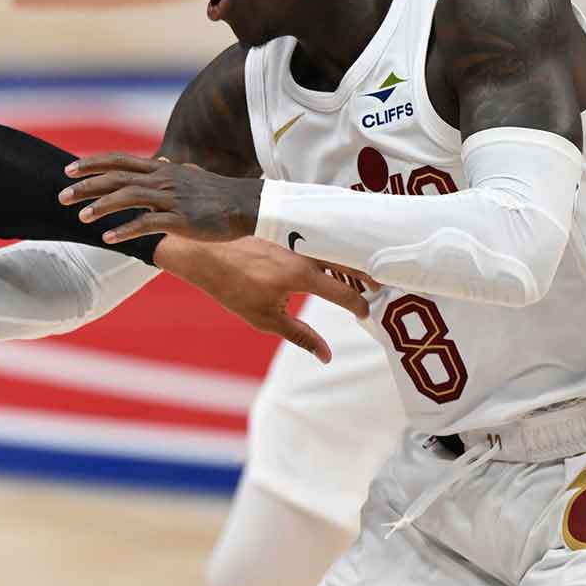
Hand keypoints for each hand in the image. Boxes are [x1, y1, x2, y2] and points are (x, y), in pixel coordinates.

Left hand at [61, 153, 262, 243]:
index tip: (68, 169)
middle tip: (61, 196)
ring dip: (101, 207)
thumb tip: (162, 162)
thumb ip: (172, 171)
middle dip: (86, 186)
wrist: (248, 206)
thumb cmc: (219, 194)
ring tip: (80, 218)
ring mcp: (170, 198)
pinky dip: (125, 229)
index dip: (92, 163)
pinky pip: (147, 223)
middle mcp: (162, 180)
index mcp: (161, 170)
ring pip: (127, 197)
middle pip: (116, 178)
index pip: (119, 160)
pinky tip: (108, 238)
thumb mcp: (192, 177)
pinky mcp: (180, 219)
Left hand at [155, 237, 371, 362]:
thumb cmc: (233, 288)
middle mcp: (304, 253)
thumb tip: (326, 356)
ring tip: (360, 274)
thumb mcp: (266, 319)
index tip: (367, 314)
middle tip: (380, 287)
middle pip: (348, 263)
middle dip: (367, 276)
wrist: (205, 255)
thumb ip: (301, 335)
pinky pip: (318, 238)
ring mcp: (296, 238)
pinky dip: (331, 248)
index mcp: (302, 275)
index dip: (360, 305)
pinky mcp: (287, 229)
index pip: (344, 292)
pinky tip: (332, 255)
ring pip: (334, 248)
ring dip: (349, 260)